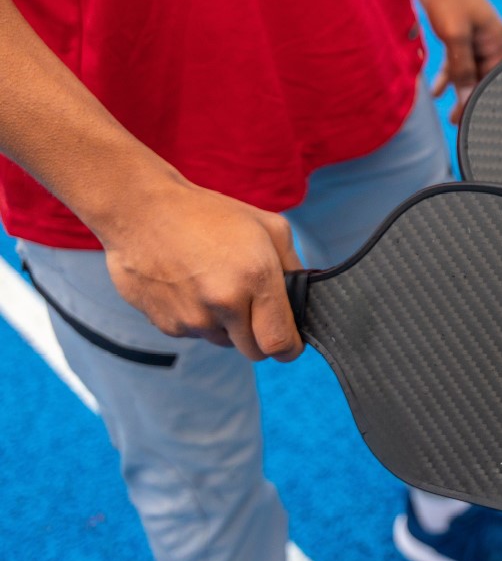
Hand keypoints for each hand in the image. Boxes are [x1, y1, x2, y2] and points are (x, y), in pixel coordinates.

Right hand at [99, 181, 304, 361]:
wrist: (141, 209)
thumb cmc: (209, 213)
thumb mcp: (269, 227)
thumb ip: (293, 267)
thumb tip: (301, 298)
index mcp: (255, 279)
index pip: (280, 344)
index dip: (289, 348)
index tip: (290, 342)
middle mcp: (223, 304)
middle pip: (254, 351)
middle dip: (260, 335)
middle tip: (253, 305)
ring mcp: (190, 318)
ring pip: (224, 341)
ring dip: (227, 325)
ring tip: (215, 284)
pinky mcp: (164, 324)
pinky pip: (195, 334)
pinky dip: (199, 318)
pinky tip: (190, 285)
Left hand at [415, 0, 501, 122]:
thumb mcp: (454, 36)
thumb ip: (462, 68)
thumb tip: (467, 96)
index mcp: (495, 38)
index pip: (494, 77)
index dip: (482, 98)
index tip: (470, 119)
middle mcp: (487, 37)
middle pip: (481, 75)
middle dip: (469, 97)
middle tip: (457, 121)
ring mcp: (472, 32)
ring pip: (467, 68)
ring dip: (457, 87)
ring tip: (447, 111)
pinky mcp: (456, 27)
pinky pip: (455, 57)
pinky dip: (447, 72)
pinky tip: (436, 87)